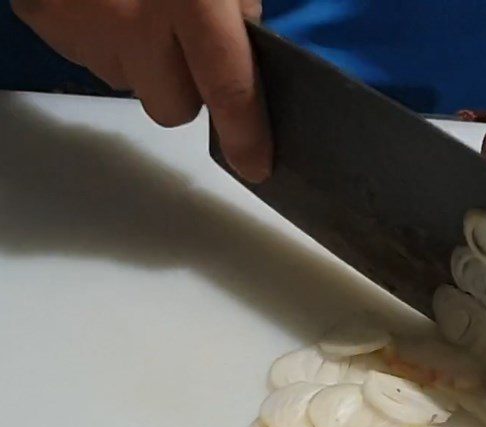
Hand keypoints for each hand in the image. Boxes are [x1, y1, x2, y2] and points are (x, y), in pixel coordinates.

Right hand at [12, 0, 271, 182]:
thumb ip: (238, 4)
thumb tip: (243, 50)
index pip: (227, 88)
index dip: (246, 135)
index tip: (257, 167)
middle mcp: (135, 23)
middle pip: (174, 108)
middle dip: (186, 87)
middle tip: (182, 41)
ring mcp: (83, 27)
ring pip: (131, 84)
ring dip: (143, 61)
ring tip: (139, 5)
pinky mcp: (43, 20)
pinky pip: (91, 58)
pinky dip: (104, 39)